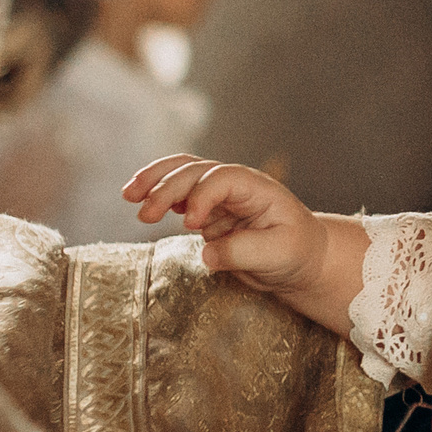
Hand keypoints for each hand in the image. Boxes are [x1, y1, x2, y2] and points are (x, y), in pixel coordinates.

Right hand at [121, 155, 328, 295]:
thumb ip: (243, 252)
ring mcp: (219, 196)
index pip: (222, 178)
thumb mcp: (279, 254)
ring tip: (128, 195)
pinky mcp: (207, 212)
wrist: (302, 259)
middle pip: (195, 172)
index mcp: (257, 188)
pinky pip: (179, 196)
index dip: (202, 196)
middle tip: (143, 214)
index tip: (190, 225)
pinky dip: (159, 196)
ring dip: (155, 181)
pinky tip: (141, 205)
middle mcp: (235, 185)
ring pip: (182, 175)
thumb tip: (206, 252)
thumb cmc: (297, 252)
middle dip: (166, 188)